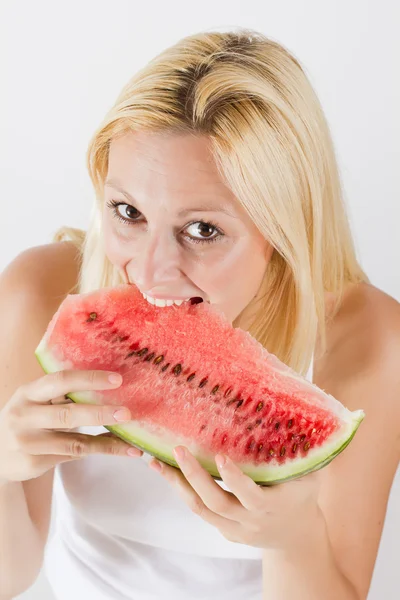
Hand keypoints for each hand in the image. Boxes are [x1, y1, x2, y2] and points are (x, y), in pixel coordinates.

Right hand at [0, 369, 141, 483]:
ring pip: (74, 441)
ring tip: (133, 439)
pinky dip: (100, 451)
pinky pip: (74, 455)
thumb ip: (61, 394)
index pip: (60, 381)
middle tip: (127, 413)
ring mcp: (27, 442)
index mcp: (28, 392)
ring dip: (107, 440)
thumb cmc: (27, 419)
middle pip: (67, 414)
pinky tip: (122, 449)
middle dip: (99, 412)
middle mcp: (24, 416)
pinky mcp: (34, 462)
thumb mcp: (35, 401)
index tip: (117, 379)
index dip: (89, 379)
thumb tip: (109, 384)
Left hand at [149, 447, 321, 549]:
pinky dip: (183, 491)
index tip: (221, 457)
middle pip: (216, 502)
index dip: (235, 479)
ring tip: (157, 461)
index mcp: (273, 505)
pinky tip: (167, 472)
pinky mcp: (225, 530)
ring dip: (178, 484)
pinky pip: (201, 511)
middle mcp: (251, 521)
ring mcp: (236, 529)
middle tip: (178, 450)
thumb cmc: (304, 495)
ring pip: (201, 509)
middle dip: (194, 477)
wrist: (298, 537)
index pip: (250, 495)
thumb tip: (304, 415)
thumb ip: (304, 451)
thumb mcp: (310, 475)